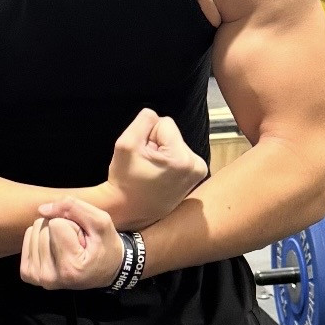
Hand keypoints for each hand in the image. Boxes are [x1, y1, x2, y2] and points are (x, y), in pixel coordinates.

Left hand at [21, 197, 124, 290]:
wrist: (105, 272)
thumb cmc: (106, 247)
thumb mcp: (101, 222)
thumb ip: (74, 208)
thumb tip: (42, 209)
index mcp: (69, 267)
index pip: (56, 224)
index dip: (73, 225)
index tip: (83, 241)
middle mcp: (49, 276)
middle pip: (42, 227)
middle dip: (61, 229)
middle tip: (77, 245)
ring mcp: (36, 277)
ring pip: (33, 231)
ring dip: (51, 234)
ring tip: (68, 248)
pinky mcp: (28, 274)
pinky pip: (27, 239)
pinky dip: (40, 238)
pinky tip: (55, 250)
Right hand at [106, 108, 207, 229]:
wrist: (130, 210)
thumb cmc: (125, 180)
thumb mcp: (125, 144)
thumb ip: (143, 120)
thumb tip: (155, 114)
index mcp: (182, 159)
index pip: (165, 123)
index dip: (148, 135)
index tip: (143, 155)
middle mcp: (196, 165)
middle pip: (173, 133)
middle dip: (157, 144)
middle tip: (146, 165)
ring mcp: (199, 172)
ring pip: (176, 142)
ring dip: (163, 152)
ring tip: (152, 171)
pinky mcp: (198, 175)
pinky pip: (181, 153)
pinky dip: (170, 160)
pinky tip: (161, 175)